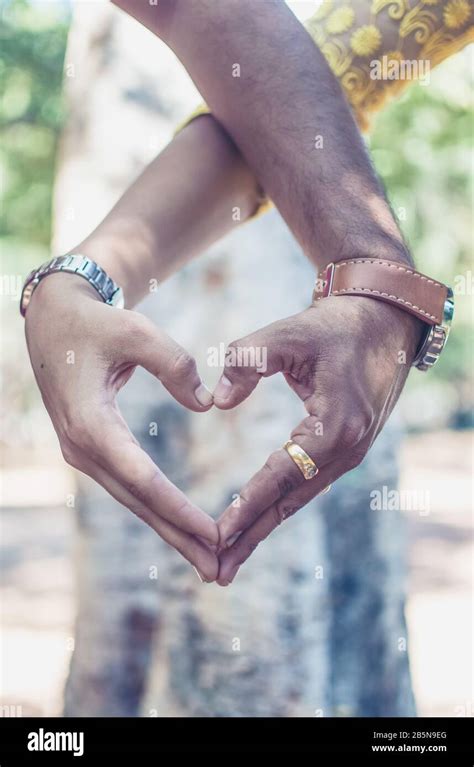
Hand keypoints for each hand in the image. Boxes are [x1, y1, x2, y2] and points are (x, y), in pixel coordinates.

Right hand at [24, 273, 218, 580]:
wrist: (56, 320)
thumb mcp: (137, 332)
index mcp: (90, 424)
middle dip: (179, 536)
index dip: (179, 508)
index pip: (142, 478)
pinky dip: (157, 509)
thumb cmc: (97, 323)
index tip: (213, 532)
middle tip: (217, 569)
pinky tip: (180, 528)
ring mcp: (84, 453)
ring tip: (207, 560)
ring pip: (134, 501)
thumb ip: (176, 365)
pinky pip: (129, 487)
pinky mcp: (92, 450)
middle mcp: (83, 448)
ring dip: (170, 530)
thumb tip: (207, 405)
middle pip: (139, 502)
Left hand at [213, 295, 422, 585]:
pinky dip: (278, 507)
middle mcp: (347, 450)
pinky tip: (257, 524)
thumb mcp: (288, 333)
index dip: (247, 505)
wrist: (385, 325)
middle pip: (290, 502)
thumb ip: (247, 360)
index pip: (282, 475)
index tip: (216, 536)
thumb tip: (217, 401)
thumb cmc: (335, 326)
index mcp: (335, 425)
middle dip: (250, 538)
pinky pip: (305, 485)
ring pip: (298, 499)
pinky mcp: (345, 450)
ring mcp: (350, 454)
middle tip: (214, 573)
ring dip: (262, 530)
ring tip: (228, 563)